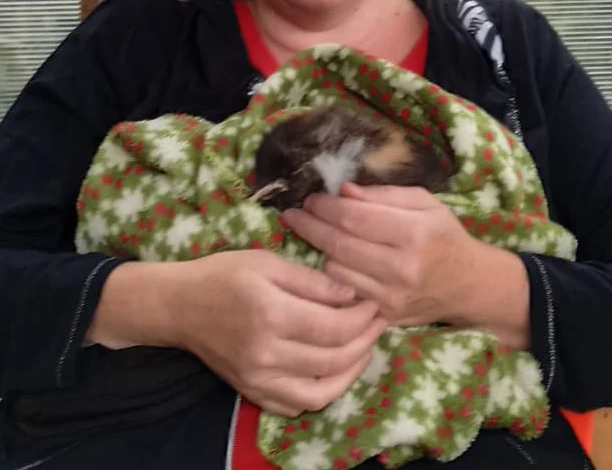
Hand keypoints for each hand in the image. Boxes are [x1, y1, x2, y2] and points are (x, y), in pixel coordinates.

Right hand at [169, 249, 386, 415]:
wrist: (179, 305)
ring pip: (320, 392)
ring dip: (350, 372)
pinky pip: (296, 405)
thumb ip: (311, 280)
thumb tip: (351, 293)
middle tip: (377, 323)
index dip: (362, 318)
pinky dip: (321, 393)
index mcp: (271, 314)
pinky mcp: (251, 392)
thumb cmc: (224, 275)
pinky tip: (332, 371)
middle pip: (333, 359)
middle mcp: (266, 353)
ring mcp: (258, 379)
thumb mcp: (267, 262)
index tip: (374, 304)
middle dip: (364, 341)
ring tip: (363, 349)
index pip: (334, 327)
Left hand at [283, 183, 529, 347]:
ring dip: (319, 250)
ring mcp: (391, 297)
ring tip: (313, 233)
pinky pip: (343, 292)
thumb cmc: (443, 236)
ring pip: (335, 271)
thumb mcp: (424, 202)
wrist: (468, 285)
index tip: (311, 199)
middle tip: (294, 214)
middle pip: (339, 244)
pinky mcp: (383, 316)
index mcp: (414, 233)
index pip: (354, 218)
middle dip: (311, 226)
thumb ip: (383, 195)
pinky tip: (330, 259)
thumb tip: (344, 192)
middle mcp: (401, 268)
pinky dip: (331, 274)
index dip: (326, 207)